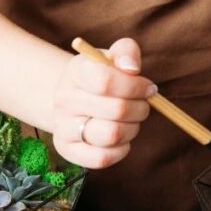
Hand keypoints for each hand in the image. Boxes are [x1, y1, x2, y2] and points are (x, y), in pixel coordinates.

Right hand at [52, 38, 155, 168]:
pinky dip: (121, 150)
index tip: (147, 88)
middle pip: (116, 109)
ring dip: (132, 128)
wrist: (72, 99)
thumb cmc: (99, 78)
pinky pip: (102, 158)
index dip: (135, 86)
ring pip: (112, 135)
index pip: (106, 81)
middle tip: (142, 105)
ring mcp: (63, 126)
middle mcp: (64, 100)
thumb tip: (131, 68)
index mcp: (75, 72)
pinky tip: (121, 139)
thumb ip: (126, 51)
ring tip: (131, 121)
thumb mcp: (111, 58)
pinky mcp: (66, 149)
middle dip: (140, 108)